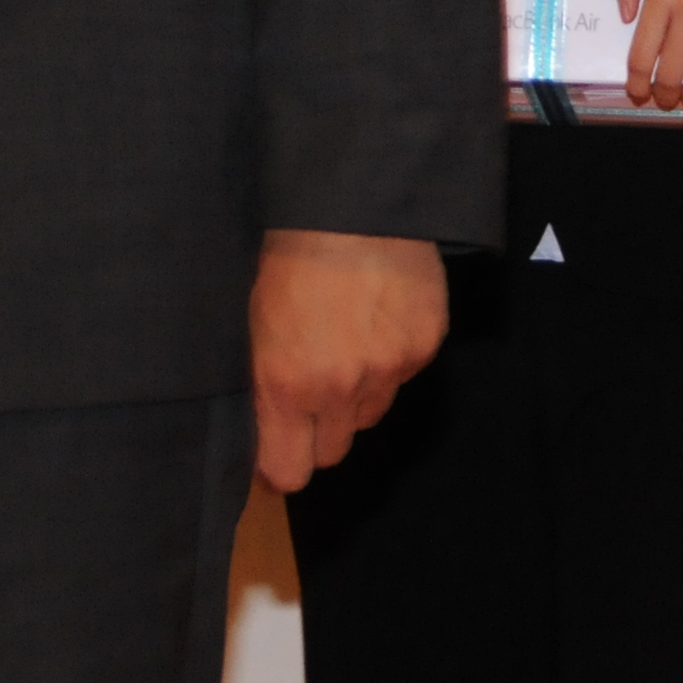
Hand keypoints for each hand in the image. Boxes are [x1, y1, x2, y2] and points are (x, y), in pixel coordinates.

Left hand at [250, 229, 445, 490]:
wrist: (354, 208)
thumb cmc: (289, 263)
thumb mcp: (256, 329)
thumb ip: (267, 389)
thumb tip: (273, 431)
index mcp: (286, 387)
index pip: (291, 473)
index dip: (285, 465)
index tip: (282, 448)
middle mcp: (339, 389)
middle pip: (334, 450)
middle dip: (322, 428)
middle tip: (317, 386)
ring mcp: (388, 369)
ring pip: (371, 413)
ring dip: (359, 393)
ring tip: (351, 341)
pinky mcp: (425, 346)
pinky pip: (404, 375)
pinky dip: (393, 358)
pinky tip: (381, 318)